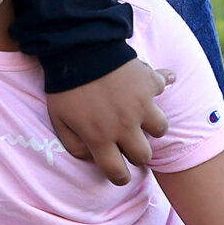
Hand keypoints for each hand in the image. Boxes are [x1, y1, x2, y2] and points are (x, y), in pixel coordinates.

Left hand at [44, 56, 169, 185]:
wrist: (77, 47)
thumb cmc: (64, 86)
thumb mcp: (58, 120)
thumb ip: (74, 145)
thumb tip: (92, 158)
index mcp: (100, 137)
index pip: (117, 173)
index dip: (120, 177)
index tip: (120, 172)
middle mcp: (124, 125)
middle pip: (144, 155)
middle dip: (136, 152)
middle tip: (128, 141)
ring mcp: (140, 105)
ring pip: (161, 128)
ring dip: (152, 124)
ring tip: (140, 114)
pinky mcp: (149, 83)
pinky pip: (165, 84)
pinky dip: (163, 81)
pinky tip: (157, 80)